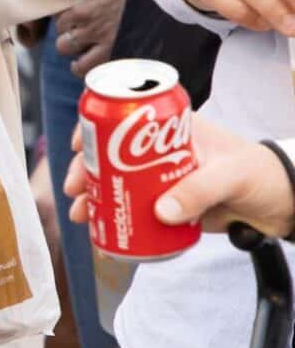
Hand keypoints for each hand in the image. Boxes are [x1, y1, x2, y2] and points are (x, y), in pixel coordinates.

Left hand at [54, 0, 133, 75]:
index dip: (53, 5)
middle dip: (66, 24)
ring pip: (65, 47)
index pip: (45, 4)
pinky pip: (84, 67)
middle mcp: (78, 11)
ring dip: (71, 43)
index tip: (64, 4)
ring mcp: (94, 31)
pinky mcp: (111, 48)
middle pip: (56, 26)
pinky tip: (84, 59)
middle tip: (79, 20)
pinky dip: (81, 65)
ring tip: (82, 37)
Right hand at [68, 114, 294, 240]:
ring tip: (80, 215)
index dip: (95, 127)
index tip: (78, 145)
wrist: (282, 206)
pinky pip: (134, 209)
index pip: (125, 117)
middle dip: (84, 170)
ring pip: (116, 182)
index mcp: (173, 128)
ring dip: (94, 196)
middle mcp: (159, 150)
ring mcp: (160, 178)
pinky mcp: (168, 204)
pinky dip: (116, 218)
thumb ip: (199, 191)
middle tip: (74, 189)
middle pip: (110, 153)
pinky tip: (102, 230)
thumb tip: (160, 213)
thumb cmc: (261, 174)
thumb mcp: (231, 176)